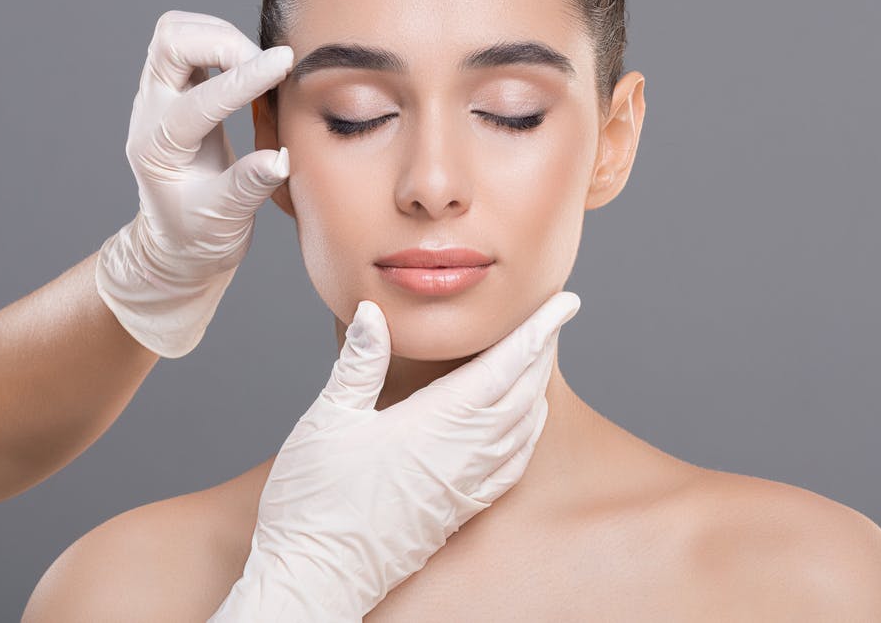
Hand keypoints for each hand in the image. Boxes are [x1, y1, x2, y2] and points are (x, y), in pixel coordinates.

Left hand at [95, 10, 293, 357]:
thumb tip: (281, 158)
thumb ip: (249, 186)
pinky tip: (250, 67)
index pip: (199, 101)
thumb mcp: (225, 220)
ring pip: (177, 31)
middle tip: (269, 67)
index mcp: (158, 148)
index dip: (245, 79)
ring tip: (261, 67)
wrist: (178, 241)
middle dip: (224, 43)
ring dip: (222, 37)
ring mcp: (159, 95)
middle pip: (170, 42)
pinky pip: (190, 41)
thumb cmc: (199, 235)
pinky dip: (222, 42)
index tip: (285, 64)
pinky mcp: (176, 86)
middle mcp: (151, 112)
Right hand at [209, 291, 581, 620]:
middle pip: (523, 392)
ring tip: (541, 359)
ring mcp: (466, 486)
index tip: (565, 303)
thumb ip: (360, 362)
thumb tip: (375, 313)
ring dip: (537, 388)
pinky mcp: (461, 510)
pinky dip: (527, 434)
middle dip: (543, 350)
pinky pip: (513, 465)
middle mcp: (463, 453)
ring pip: (523, 428)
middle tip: (555, 318)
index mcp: (436, 423)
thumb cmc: (315, 501)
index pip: (504, 365)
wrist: (318, 577)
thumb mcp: (329, 419)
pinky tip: (524, 424)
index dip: (538, 330)